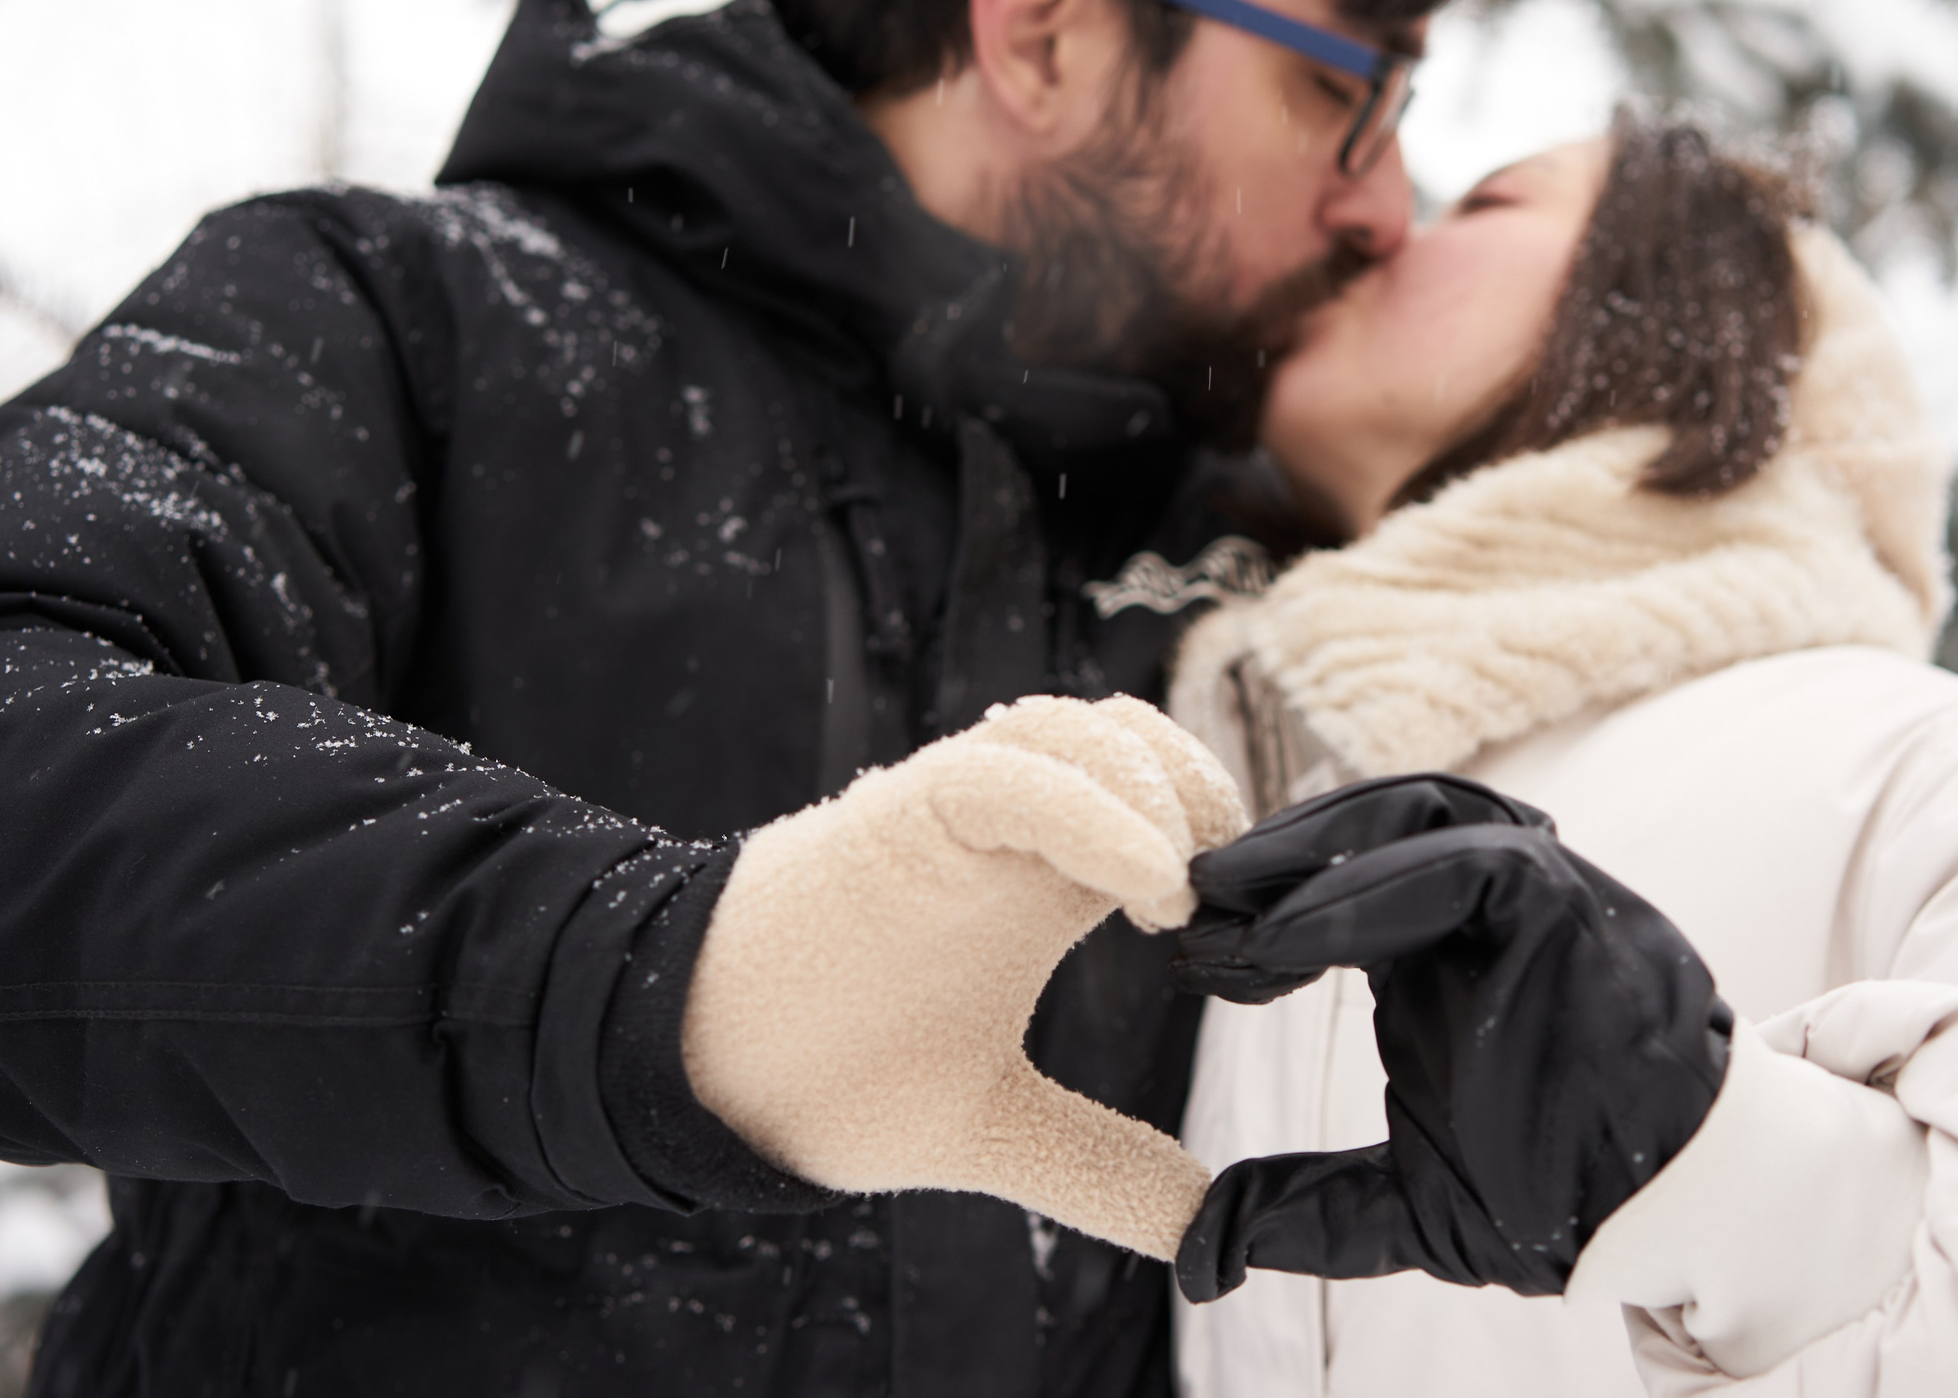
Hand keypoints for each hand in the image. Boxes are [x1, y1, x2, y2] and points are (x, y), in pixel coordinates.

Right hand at [682, 695, 1247, 1260]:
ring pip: (1076, 728)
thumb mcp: (997, 1127)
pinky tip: (1150, 884)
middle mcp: (1009, 831)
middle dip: (1201, 788)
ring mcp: (953, 815)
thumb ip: (1100, 1164)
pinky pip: (1006, 772)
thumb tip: (1203, 1229)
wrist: (699, 1074)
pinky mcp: (899, 815)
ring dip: (1154, 786)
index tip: (1258, 932)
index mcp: (1043, 881)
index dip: (1220, 829)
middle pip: (1133, 734)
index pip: (1157, 794)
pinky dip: (1091, 808)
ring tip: (1181, 893)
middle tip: (1231, 896)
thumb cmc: (832, 1078)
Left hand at [1173, 780, 1732, 1299]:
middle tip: (1190, 902)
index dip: (1263, 907)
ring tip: (1227, 904)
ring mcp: (1535, 892)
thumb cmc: (1564, 1199)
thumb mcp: (1408, 1206)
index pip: (1344, 882)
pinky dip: (1366, 887)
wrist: (1668, 1223)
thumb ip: (1310, 1209)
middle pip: (1371, 825)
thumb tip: (1203, 1250)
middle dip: (1275, 856)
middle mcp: (1491, 906)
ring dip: (1310, 851)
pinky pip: (1461, 862)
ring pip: (1417, 815)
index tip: (1190, 953)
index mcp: (1446, 953)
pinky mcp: (1567, 899)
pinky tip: (1287, 939)